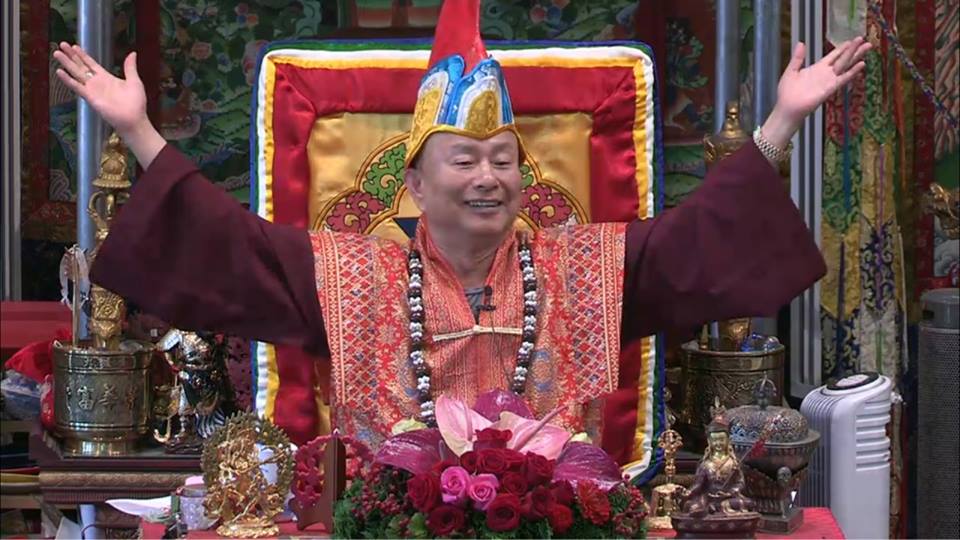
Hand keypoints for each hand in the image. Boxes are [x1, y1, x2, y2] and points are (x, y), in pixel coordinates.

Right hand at [53, 43, 164, 167]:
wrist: (134, 119)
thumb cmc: (136, 103)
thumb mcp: (134, 81)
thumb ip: (130, 67)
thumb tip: (132, 53)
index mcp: (107, 78)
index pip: (91, 64)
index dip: (82, 55)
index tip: (74, 46)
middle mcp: (97, 83)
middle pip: (80, 66)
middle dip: (71, 56)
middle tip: (61, 45)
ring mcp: (92, 90)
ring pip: (76, 73)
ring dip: (66, 63)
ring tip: (56, 53)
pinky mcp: (90, 97)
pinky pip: (77, 87)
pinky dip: (68, 80)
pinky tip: (59, 72)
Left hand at [762, 37, 871, 148]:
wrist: (787, 108)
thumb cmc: (787, 93)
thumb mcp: (791, 71)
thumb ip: (797, 58)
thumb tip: (801, 42)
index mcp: (817, 68)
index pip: (833, 55)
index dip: (842, 48)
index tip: (851, 40)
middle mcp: (826, 73)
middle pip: (843, 58)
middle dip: (854, 49)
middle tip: (864, 39)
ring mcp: (829, 80)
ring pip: (846, 65)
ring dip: (856, 56)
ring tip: (867, 46)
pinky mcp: (829, 88)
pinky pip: (843, 79)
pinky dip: (852, 72)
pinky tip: (862, 64)